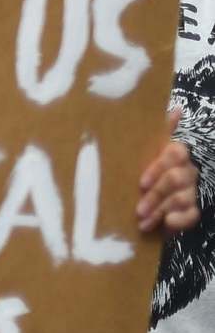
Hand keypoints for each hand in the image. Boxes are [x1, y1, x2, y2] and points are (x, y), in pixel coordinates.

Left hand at [138, 110, 199, 233]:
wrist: (163, 192)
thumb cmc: (154, 167)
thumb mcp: (152, 148)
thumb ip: (163, 129)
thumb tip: (176, 109)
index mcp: (177, 154)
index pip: (174, 155)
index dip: (158, 168)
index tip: (141, 183)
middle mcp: (188, 171)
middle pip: (176, 180)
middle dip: (157, 195)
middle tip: (139, 209)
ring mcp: (192, 191)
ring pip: (183, 199)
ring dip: (162, 210)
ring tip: (143, 221)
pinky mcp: (193, 210)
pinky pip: (193, 215)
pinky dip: (180, 220)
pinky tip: (167, 224)